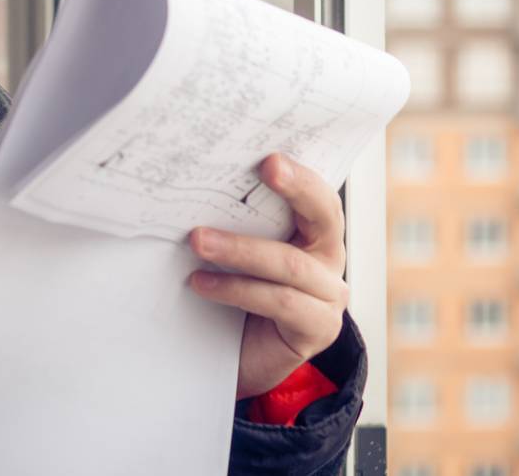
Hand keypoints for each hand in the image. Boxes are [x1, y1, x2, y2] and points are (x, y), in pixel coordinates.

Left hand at [186, 153, 347, 399]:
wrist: (237, 362)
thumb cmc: (231, 294)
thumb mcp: (233, 253)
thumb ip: (231, 222)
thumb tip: (190, 183)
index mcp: (312, 231)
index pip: (317, 195)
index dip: (300, 175)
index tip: (270, 157)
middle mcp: (327, 259)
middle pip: (322, 217)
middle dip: (294, 189)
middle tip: (264, 168)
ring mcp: (327, 296)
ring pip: (289, 263)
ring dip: (239, 249)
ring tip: (196, 240)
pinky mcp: (317, 329)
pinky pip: (280, 302)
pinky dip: (236, 289)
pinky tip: (200, 283)